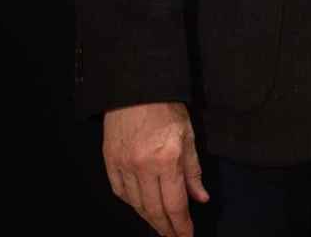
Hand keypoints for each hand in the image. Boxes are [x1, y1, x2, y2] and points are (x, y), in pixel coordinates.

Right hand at [102, 101, 209, 236]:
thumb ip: (193, 171)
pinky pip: (121, 193)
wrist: (134, 89)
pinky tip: (142, 208)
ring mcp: (123, 166)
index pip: (175, 203)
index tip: (186, 236)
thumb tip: (200, 198)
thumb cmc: (165, 109)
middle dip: (166, 228)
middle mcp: (143, 166)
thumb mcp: (189, 136)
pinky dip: (132, 204)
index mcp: (167, 159)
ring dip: (150, 219)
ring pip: (136, 205)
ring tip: (161, 226)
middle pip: (154, 209)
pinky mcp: (109, 163)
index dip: (181, 224)